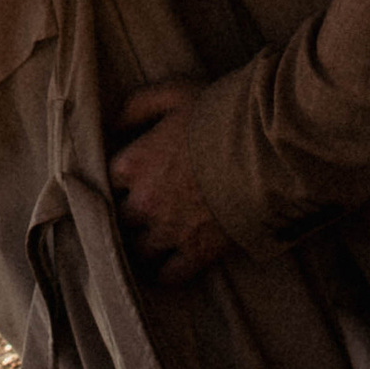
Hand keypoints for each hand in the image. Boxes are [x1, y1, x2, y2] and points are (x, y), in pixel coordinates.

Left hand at [108, 78, 229, 285]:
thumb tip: (114, 124)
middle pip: (121, 218)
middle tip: (142, 209)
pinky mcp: (194, 253)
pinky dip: (165, 272)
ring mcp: (168, 231)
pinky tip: (167, 265)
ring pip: (140, 251)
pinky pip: (168, 275)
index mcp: (134, 163)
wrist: (259, 150)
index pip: (110, 178)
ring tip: (151, 242)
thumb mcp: (174, 93)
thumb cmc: (216, 116)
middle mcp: (144, 202)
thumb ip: (138, 105)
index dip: (122, 178)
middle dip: (129, 214)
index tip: (132, 177)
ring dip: (143, 246)